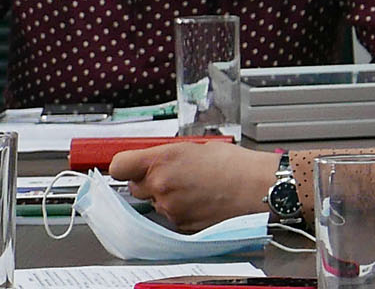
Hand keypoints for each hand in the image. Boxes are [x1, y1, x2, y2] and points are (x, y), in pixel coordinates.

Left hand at [109, 141, 276, 231]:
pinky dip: (179, 211)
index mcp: (161, 160)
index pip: (118, 166)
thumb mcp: (191, 148)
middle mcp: (161, 185)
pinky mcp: (182, 226)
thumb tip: (153, 162)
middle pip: (134, 188)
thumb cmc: (232, 164)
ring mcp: (171, 208)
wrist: (256, 187)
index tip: (128, 167)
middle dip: (147, 183)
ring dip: (165, 198)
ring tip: (192, 188)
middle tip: (169, 177)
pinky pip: (170, 218)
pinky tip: (198, 201)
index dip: (123, 167)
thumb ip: (165, 156)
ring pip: (154, 204)